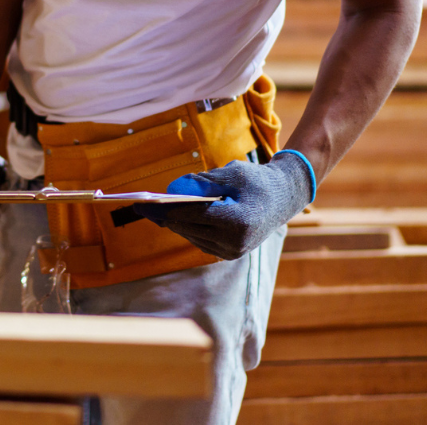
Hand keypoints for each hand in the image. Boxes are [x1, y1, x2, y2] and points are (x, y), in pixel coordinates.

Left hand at [135, 152, 314, 259]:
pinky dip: (187, 229)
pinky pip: (200, 240)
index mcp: (236, 221)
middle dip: (164, 216)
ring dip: (174, 223)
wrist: (286, 197)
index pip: (190, 216)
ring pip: (191, 236)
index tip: (140, 205)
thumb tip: (174, 188)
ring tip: (155, 210)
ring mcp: (232, 251)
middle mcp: (234, 242)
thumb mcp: (231, 173)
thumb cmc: (258, 181)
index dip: (162, 209)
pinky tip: (176, 217)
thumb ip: (202, 182)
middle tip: (141, 206)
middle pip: (187, 228)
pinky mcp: (230, 253)